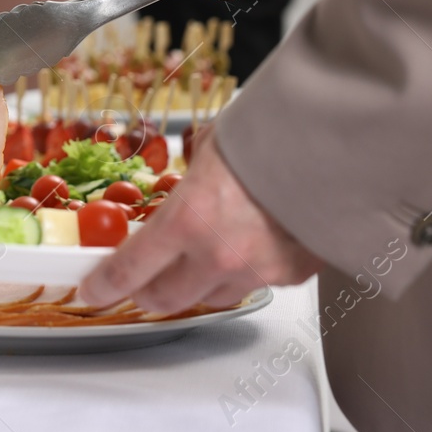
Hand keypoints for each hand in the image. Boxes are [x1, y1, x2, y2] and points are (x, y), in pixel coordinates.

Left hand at [79, 131, 321, 312]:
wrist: (339, 146)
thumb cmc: (275, 134)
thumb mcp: (214, 145)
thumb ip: (193, 171)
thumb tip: (186, 171)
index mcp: (188, 218)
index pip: (130, 269)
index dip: (104, 284)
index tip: (92, 289)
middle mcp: (218, 253)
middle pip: (165, 297)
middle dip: (147, 290)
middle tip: (140, 280)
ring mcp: (256, 269)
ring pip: (211, 296)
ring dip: (197, 284)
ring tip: (197, 260)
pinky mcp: (291, 275)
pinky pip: (254, 284)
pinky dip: (245, 272)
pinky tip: (248, 247)